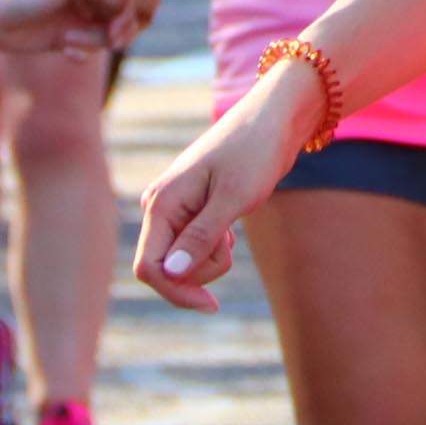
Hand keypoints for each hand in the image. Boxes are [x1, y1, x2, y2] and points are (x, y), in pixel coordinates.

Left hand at [0, 0, 140, 55]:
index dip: (127, 10)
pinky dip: (80, 54)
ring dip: (91, 42)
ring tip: (68, 40)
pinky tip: (66, 52)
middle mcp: (82, 1)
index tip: (121, 22)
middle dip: (114, 31)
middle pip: (114, 20)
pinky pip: (82, 51)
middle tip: (111, 39)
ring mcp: (71, 21)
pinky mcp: (59, 40)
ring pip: (100, 38)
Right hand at [132, 57, 316, 311]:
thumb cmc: (256, 152)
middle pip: (166, 269)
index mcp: (161, 203)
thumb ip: (201, 237)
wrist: (275, 120)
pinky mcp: (192, 211)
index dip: (175, 292)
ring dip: (211, 257)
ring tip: (233, 224)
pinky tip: (232, 221)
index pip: (149, 268)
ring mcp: (175, 209)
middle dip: (200, 271)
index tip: (212, 304)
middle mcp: (160, 206)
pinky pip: (196, 246)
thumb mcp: (234, 198)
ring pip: (183, 260)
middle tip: (231, 241)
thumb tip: (171, 274)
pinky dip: (216, 246)